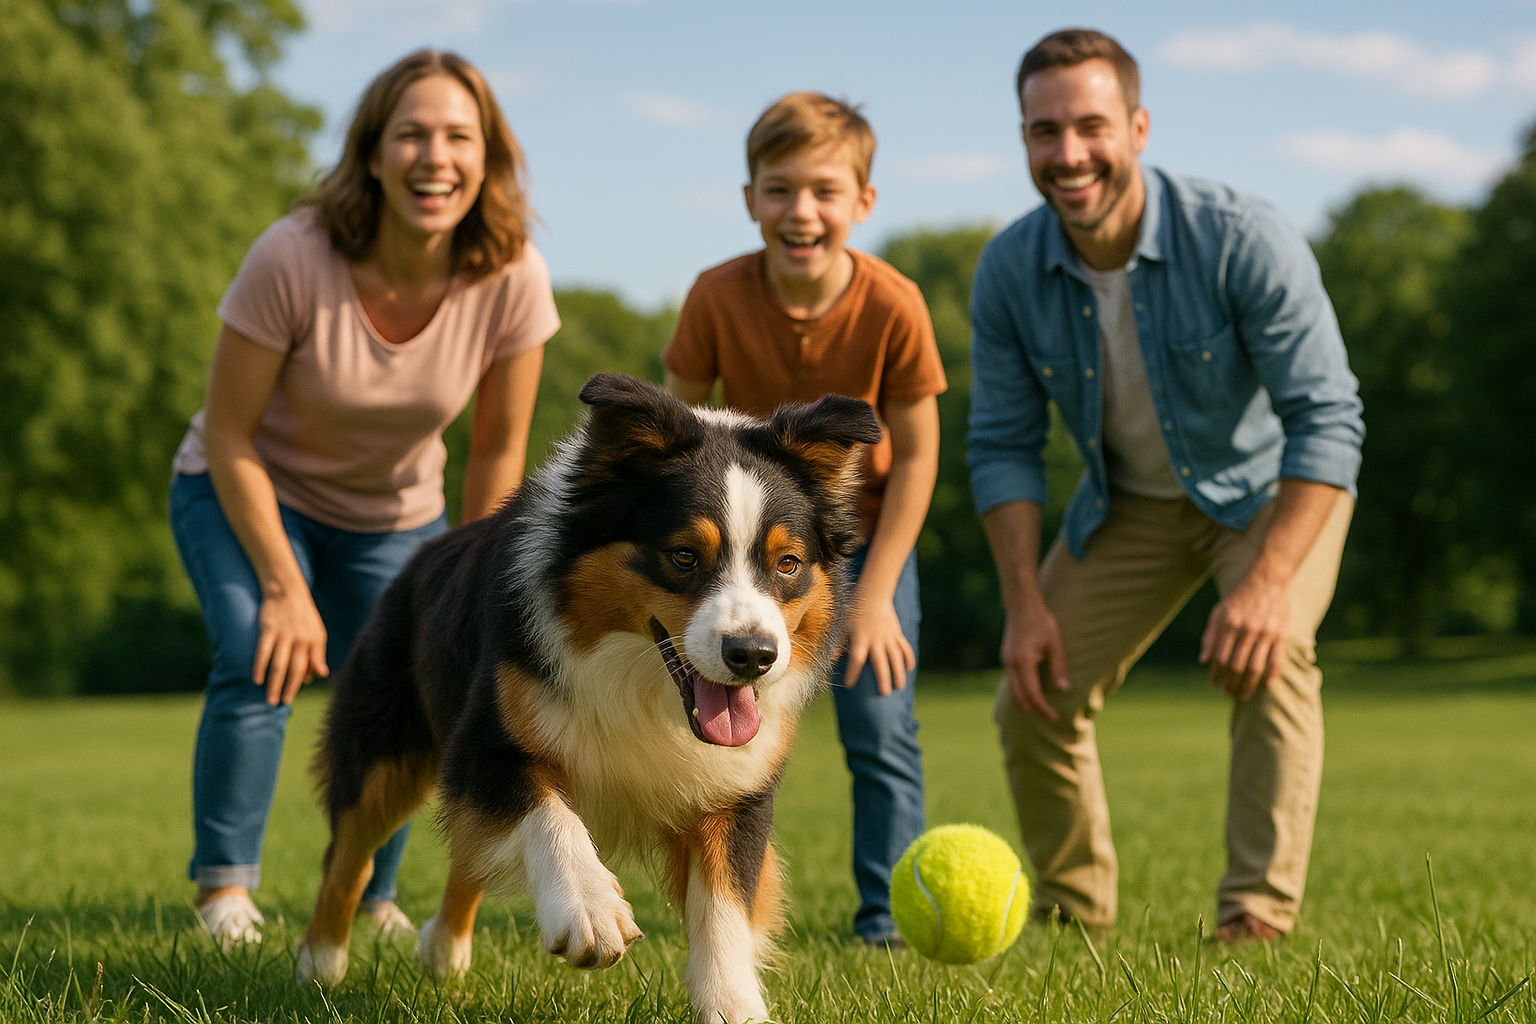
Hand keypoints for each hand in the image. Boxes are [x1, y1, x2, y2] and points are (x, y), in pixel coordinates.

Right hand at [253, 586, 328, 704]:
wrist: (288, 592)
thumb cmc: (304, 617)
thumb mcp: (317, 634)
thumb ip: (318, 655)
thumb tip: (321, 675)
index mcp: (314, 641)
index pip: (308, 667)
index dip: (299, 684)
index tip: (290, 699)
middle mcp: (300, 639)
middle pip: (294, 669)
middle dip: (287, 688)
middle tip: (279, 704)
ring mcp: (284, 634)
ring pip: (278, 663)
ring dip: (273, 683)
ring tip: (269, 699)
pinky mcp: (268, 629)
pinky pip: (263, 651)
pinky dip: (260, 666)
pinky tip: (257, 679)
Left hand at [843, 597, 914, 695]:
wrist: (873, 594)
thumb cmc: (854, 612)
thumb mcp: (843, 627)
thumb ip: (838, 644)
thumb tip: (831, 661)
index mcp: (860, 638)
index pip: (856, 659)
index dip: (852, 672)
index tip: (849, 686)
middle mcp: (876, 639)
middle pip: (880, 662)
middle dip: (883, 678)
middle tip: (884, 693)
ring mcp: (888, 636)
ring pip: (896, 657)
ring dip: (899, 672)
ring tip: (899, 687)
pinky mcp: (897, 633)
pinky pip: (904, 647)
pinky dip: (908, 658)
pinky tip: (910, 669)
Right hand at [1001, 598, 1068, 720]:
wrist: (1022, 606)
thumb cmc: (1041, 622)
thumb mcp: (1055, 644)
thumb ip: (1059, 667)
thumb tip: (1064, 688)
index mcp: (1024, 662)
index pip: (1033, 694)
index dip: (1043, 708)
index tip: (1055, 717)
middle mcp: (1011, 665)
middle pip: (1019, 698)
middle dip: (1034, 710)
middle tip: (1049, 716)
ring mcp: (1006, 662)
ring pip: (1013, 691)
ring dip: (1026, 702)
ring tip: (1042, 708)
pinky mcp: (1006, 659)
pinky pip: (1012, 682)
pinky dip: (1021, 692)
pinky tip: (1033, 692)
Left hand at [1199, 568, 1289, 699]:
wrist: (1267, 581)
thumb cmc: (1238, 599)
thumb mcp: (1218, 613)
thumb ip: (1210, 637)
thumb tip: (1203, 661)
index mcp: (1229, 624)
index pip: (1220, 657)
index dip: (1216, 674)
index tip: (1214, 684)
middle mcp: (1247, 630)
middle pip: (1237, 666)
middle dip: (1231, 683)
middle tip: (1228, 694)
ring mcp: (1266, 633)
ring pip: (1256, 667)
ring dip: (1248, 685)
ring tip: (1243, 695)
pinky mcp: (1281, 634)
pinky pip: (1276, 660)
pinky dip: (1272, 675)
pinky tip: (1265, 686)